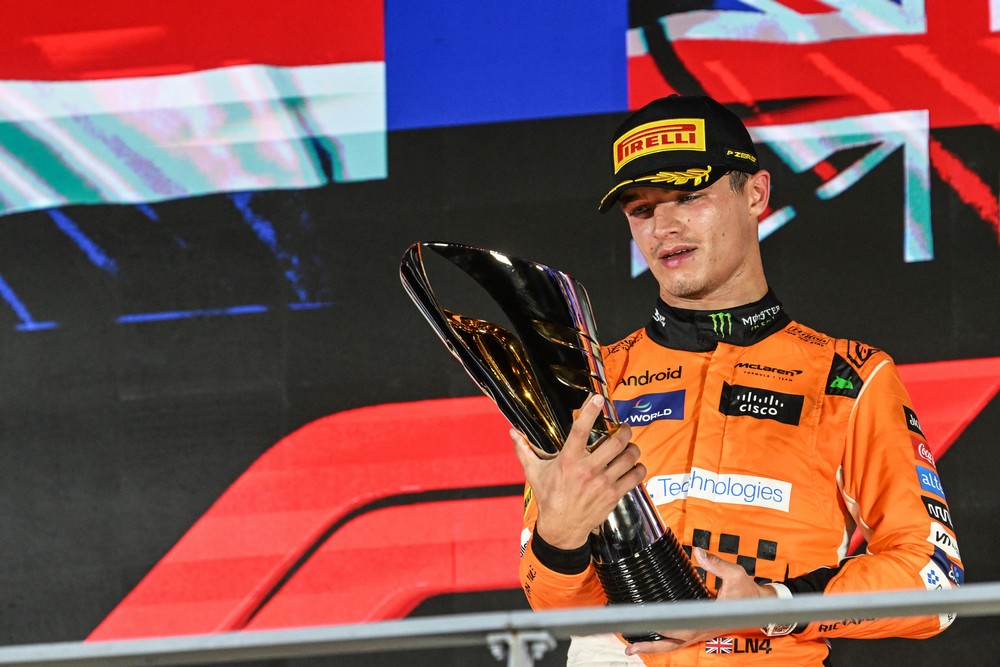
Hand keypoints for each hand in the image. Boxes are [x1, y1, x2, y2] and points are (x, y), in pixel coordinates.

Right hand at [512, 394, 645, 549]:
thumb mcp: (534, 472)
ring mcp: (603, 483)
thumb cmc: (548, 497)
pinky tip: (633, 466)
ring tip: (629, 447)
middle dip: (624, 430)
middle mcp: (587, 470)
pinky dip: (638, 467)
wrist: (561, 528)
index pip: (580, 430)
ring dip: (633, 448)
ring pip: (629, 457)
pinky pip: (635, 475)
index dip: (590, 411)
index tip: (597, 398)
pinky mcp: (613, 495)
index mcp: (568, 460)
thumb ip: (524, 450)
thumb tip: (512, 432)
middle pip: (616, 442)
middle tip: (624, 428)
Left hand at [624, 547, 777, 655]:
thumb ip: (717, 563)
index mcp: (711, 618)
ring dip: (655, 647)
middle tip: (630, 648)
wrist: (761, 606)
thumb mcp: (736, 574)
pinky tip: (651, 637)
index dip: (666, 627)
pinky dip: (665, 641)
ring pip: (676, 644)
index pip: (685, 628)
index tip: (648, 623)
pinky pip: (680, 640)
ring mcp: (702, 632)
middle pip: (675, 643)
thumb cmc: (748, 591)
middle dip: (652, 646)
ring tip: (633, 647)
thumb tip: (698, 552)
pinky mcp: (701, 631)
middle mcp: (704, 629)